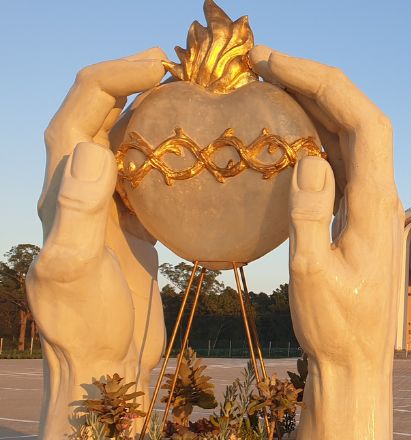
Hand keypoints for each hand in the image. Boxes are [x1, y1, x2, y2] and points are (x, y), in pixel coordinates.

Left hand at [27, 48, 167, 437]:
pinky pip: (151, 174)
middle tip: (178, 70)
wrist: (105, 362)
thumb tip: (96, 149)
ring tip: (193, 98)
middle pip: (99, 117)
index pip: (78, 115)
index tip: (154, 66)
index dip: (111, 81)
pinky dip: (173, 153)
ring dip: (153, 113)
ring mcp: (108, 207)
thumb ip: (79, 210)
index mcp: (61, 191)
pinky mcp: (134, 225)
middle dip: (132, 84)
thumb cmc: (86, 324)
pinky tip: (203, 154)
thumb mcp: (75, 270)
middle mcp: (80, 190)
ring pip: (126, 142)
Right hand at [250, 46, 402, 438]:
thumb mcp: (313, 277)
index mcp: (376, 205)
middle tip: (261, 61)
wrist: (356, 361)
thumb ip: (309, 217)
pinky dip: (314, 131)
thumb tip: (309, 158)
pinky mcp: (359, 213)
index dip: (326, 83)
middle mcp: (381, 195)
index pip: (365, 123)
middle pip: (359, 118)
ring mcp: (373, 202)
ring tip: (266, 81)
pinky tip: (283, 127)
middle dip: (316, 81)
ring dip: (315, 102)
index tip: (276, 63)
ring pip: (351, 135)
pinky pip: (341, 158)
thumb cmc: (335, 327)